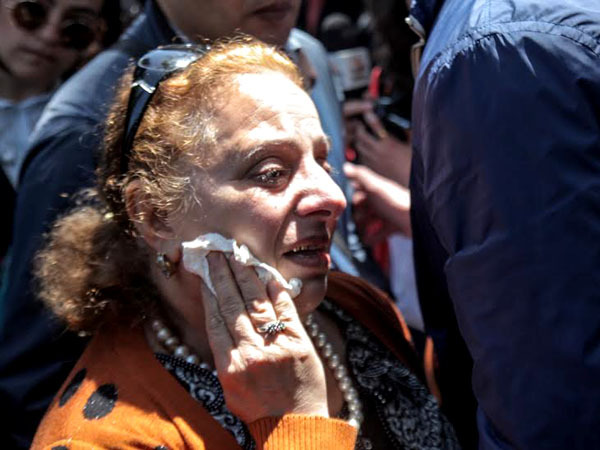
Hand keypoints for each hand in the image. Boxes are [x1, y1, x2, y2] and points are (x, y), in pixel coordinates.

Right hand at [202, 253, 327, 423]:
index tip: (205, 273)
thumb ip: (224, 356)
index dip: (210, 292)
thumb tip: (219, 319)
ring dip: (245, 275)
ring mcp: (276, 345)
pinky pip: (285, 308)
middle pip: (233, 305)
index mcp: (229, 366)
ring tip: (237, 255)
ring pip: (256, 302)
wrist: (296, 427)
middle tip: (217, 253)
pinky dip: (275, 289)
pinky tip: (265, 272)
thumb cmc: (259, 410)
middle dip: (223, 275)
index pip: (216, 320)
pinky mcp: (299, 341)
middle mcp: (251, 353)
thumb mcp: (230, 389)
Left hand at [343, 99, 411, 185]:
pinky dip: (362, 150)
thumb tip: (400, 120)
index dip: (370, 116)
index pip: (375, 125)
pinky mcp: (371, 169)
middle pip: (360, 135)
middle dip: (360, 126)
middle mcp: (378, 152)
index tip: (368, 111)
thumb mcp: (413, 144)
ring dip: (359, 138)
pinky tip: (366, 148)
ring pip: (358, 146)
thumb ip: (406, 131)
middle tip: (362, 123)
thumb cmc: (414, 165)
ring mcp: (372, 161)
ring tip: (362, 134)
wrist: (410, 185)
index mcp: (389, 144)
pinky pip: (361, 157)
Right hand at [344, 162, 411, 240]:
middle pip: (364, 207)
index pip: (359, 191)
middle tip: (354, 221)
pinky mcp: (393, 226)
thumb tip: (345, 166)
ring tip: (359, 233)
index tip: (345, 205)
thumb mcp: (374, 187)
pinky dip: (373, 237)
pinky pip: (380, 233)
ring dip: (364, 227)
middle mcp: (382, 200)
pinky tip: (368, 241)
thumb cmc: (395, 202)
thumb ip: (360, 177)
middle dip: (357, 214)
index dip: (352, 198)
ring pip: (371, 220)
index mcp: (377, 189)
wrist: (417, 219)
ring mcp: (388, 214)